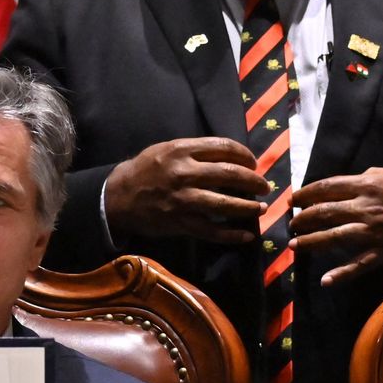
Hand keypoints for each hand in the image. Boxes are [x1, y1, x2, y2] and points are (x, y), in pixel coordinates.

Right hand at [104, 138, 269, 244]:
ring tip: (261, 208)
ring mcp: (184, 200)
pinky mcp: (181, 223)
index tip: (253, 163)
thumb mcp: (166, 149)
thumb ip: (195, 151)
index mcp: (182, 150)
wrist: (118, 197)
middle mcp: (184, 173)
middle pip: (230, 175)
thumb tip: (230, 157)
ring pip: (226, 204)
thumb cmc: (145, 170)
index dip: (245, 155)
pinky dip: (232, 234)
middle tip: (264, 186)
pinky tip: (247, 235)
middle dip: (253, 181)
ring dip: (249, 207)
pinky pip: (212, 230)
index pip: (224, 147)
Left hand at [290, 167, 382, 284]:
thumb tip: (338, 187)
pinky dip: (341, 274)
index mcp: (366, 185)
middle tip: (292, 223)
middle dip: (302, 218)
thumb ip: (361, 179)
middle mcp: (365, 208)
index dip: (305, 194)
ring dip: (310, 242)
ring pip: (333, 238)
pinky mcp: (381, 252)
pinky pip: (357, 265)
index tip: (292, 200)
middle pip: (324, 213)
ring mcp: (372, 232)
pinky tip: (325, 280)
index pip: (326, 188)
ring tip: (295, 245)